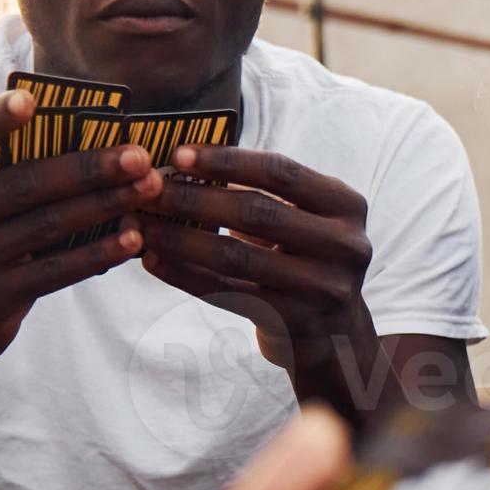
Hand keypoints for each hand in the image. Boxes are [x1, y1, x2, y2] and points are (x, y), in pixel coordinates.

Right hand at [0, 90, 161, 376]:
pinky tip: (132, 238)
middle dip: (88, 167)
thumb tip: (77, 138)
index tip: (31, 101)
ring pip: (47, 226)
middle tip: (137, 156)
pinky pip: (55, 271)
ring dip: (105, 205)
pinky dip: (98, 252)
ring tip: (147, 189)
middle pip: (23, 185)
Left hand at [138, 145, 381, 424]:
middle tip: (148, 190)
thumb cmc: (306, 259)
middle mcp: (344, 245)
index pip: (281, 172)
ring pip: (237, 257)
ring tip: (142, 225)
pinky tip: (153, 260)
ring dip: (181, 239)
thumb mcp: (306, 219)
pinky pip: (227, 294)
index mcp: (347, 206)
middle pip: (257, 212)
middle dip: (195, 198)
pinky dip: (185, 276)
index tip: (178, 155)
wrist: (335, 334)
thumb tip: (183, 163)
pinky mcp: (295, 321)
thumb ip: (265, 191)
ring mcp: (324, 287)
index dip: (226, 160)